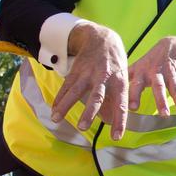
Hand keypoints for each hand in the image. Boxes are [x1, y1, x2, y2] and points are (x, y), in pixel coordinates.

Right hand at [52, 22, 128, 139]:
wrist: (102, 39)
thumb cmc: (115, 65)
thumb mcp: (122, 80)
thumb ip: (116, 102)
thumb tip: (110, 122)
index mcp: (120, 82)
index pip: (122, 104)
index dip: (120, 120)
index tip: (116, 137)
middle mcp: (104, 78)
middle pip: (96, 97)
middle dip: (89, 112)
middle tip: (82, 127)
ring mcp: (88, 74)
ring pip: (75, 91)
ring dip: (65, 106)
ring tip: (56, 119)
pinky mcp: (76, 71)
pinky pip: (66, 86)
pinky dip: (59, 99)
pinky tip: (53, 110)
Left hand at [128, 36, 175, 120]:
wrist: (171, 45)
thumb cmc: (150, 60)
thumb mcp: (137, 66)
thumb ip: (126, 78)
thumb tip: (109, 92)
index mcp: (143, 72)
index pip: (137, 84)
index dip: (135, 95)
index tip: (132, 108)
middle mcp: (157, 73)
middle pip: (160, 87)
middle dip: (161, 101)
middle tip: (164, 115)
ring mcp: (172, 74)